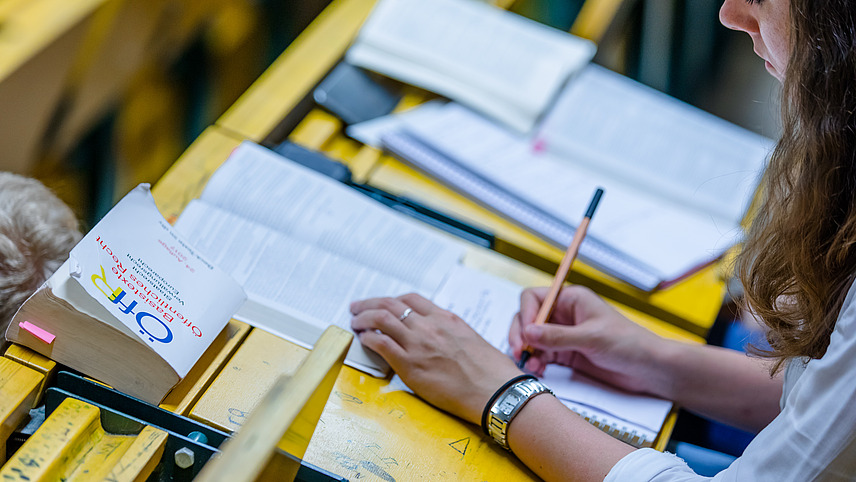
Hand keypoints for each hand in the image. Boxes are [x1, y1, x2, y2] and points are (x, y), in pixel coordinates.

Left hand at [350, 293, 522, 424]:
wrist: (495, 390)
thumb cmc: (489, 370)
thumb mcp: (469, 338)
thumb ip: (448, 332)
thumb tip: (436, 336)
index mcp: (445, 318)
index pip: (410, 299)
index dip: (391, 300)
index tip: (383, 304)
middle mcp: (429, 326)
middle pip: (390, 305)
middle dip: (370, 304)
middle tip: (357, 307)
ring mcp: (418, 344)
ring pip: (381, 319)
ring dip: (363, 318)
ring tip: (355, 321)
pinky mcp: (410, 365)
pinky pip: (381, 343)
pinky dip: (368, 338)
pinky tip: (364, 339)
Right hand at [509, 286, 665, 394]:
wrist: (649, 369)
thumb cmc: (629, 344)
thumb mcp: (591, 338)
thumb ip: (557, 336)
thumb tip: (528, 332)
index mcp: (571, 300)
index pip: (534, 298)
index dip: (526, 315)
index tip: (526, 335)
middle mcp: (564, 315)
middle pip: (528, 319)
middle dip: (521, 335)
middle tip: (519, 352)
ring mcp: (564, 335)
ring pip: (532, 339)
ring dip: (527, 352)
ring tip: (531, 366)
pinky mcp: (567, 354)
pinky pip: (541, 355)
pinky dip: (536, 362)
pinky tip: (539, 370)